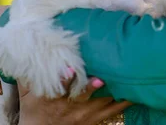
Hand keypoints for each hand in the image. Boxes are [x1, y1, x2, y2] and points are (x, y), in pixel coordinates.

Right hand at [18, 73, 132, 124]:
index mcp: (52, 97)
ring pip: (101, 102)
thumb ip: (30, 72)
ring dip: (114, 91)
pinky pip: (114, 110)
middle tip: (101, 76)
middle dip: (91, 86)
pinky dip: (125, 101)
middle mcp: (70, 106)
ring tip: (128, 79)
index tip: (70, 69)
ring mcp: (85, 114)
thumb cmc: (35, 108)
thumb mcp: (28, 92)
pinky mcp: (96, 118)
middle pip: (82, 96)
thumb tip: (31, 46)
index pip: (57, 87)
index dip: (64, 79)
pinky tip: (137, 92)